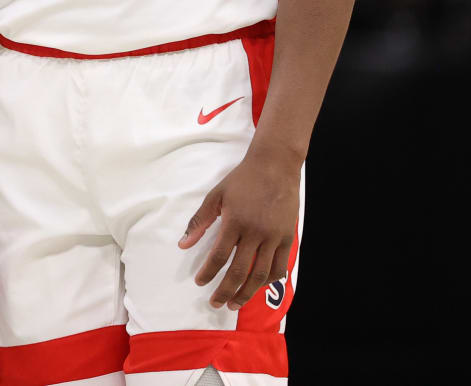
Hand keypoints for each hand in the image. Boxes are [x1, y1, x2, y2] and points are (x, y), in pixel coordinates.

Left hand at [178, 147, 299, 309]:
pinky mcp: (288, 238)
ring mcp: (274, 237)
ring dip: (247, 292)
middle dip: (226, 291)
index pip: (219, 256)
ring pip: (261, 274)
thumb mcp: (216, 196)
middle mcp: (256, 233)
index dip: (208, 273)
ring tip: (235, 303)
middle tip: (216, 304)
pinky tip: (257, 286)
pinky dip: (268, 279)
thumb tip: (183, 245)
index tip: (199, 283)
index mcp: (235, 222)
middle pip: (240, 271)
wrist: (275, 166)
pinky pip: (279, 266)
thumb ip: (200, 221)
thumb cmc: (242, 180)